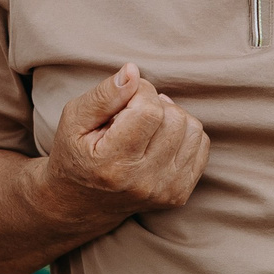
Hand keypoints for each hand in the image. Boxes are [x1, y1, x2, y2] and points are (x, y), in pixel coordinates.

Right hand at [31, 64, 208, 224]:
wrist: (81, 202)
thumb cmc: (76, 153)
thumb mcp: (73, 119)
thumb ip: (103, 95)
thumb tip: (134, 71)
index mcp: (112, 163)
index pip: (149, 110)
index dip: (140, 93)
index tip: (124, 99)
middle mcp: (142, 182)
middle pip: (174, 119)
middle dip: (155, 105)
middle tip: (131, 114)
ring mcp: (164, 191)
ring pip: (192, 129)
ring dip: (171, 117)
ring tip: (146, 126)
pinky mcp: (179, 194)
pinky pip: (200, 145)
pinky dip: (183, 134)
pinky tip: (159, 139)